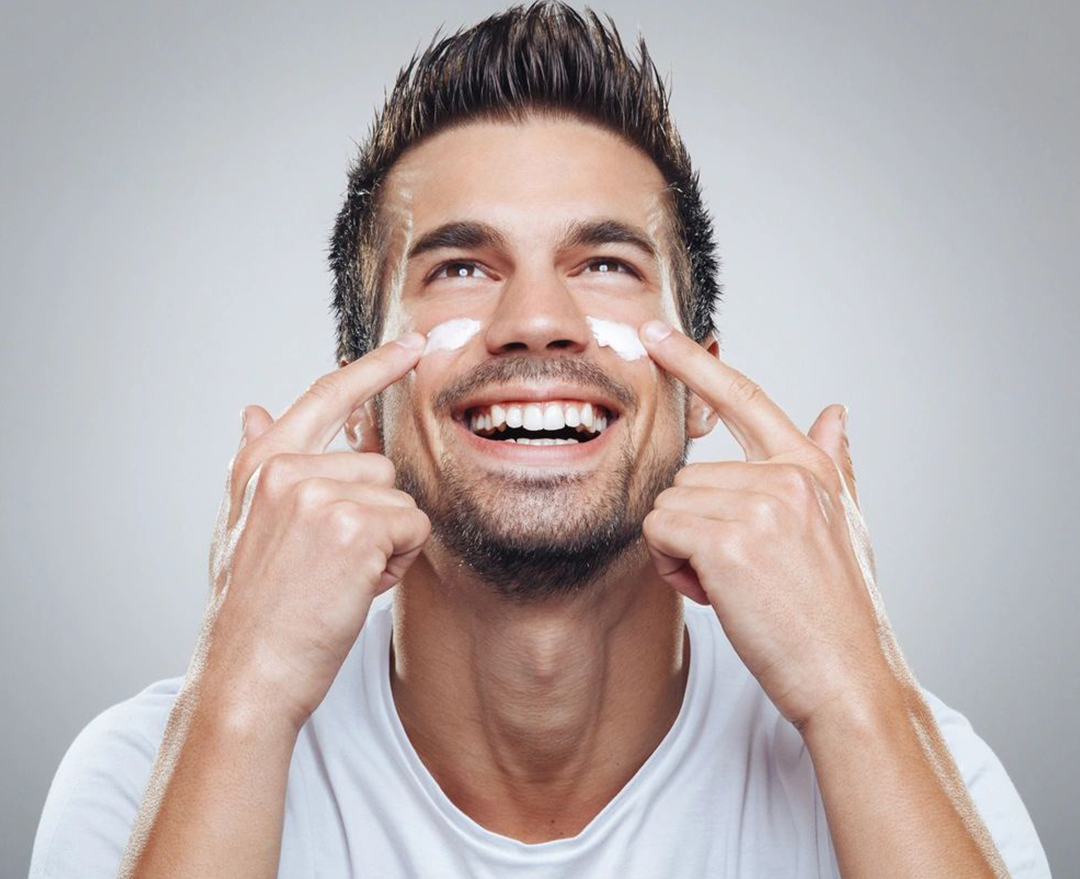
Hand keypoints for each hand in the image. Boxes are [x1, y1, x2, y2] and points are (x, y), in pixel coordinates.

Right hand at [199, 332, 430, 733]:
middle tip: (332, 564)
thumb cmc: (251, 610)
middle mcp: (285, 469)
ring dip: (385, 542)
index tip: (411, 345)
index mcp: (259, 465)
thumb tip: (253, 408)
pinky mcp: (354, 525)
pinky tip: (356, 588)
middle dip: (373, 516)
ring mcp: (318, 493)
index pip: (323, 397)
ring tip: (338, 579)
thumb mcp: (239, 527)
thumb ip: (256, 465)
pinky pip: (412, 527)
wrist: (245, 676)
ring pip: (399, 499)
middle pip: (378, 467)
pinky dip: (397, 563)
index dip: (372, 368)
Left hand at [638, 320, 907, 732]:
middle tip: (735, 571)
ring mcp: (760, 504)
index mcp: (810, 466)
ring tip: (731, 585)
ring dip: (681, 551)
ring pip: (668, 507)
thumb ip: (834, 464)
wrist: (848, 676)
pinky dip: (671, 567)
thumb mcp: (847, 525)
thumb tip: (836, 410)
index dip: (694, 362)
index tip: (653, 331)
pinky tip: (713, 593)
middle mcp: (787, 474)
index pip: (745, 397)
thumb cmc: (839, 609)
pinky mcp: (729, 541)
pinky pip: (659, 532)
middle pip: (687, 478)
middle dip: (693, 528)